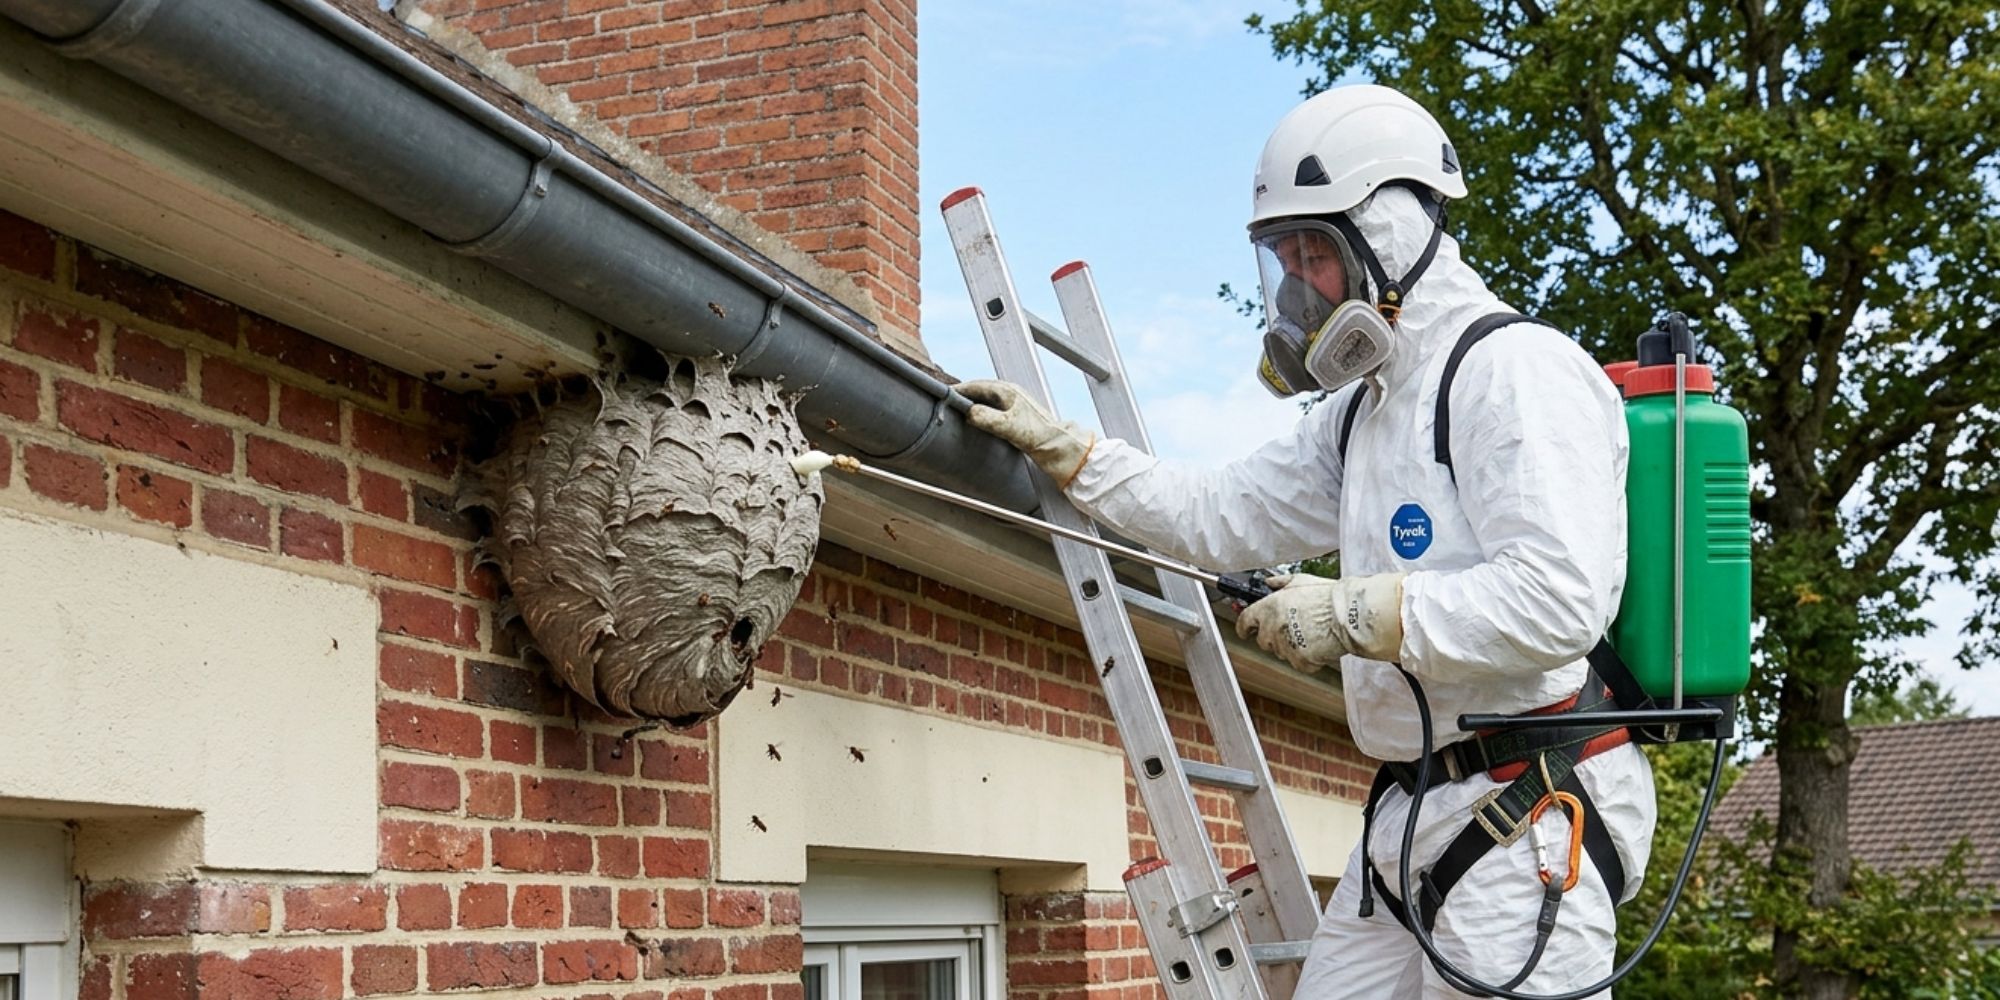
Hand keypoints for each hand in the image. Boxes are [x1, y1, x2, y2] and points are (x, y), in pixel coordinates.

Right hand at [958, 380, 1096, 486]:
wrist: (1057, 446)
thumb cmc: (1037, 435)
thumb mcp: (1007, 427)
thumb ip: (986, 418)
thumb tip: (968, 412)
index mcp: (1007, 390)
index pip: (976, 385)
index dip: (959, 390)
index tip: (943, 395)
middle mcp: (1009, 393)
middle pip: (979, 391)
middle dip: (963, 396)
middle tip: (946, 404)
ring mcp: (1012, 403)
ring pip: (985, 400)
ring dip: (971, 405)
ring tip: (957, 413)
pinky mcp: (1014, 415)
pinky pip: (991, 410)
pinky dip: (980, 413)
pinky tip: (975, 423)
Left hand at [1235, 572, 1404, 669]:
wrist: (1348, 614)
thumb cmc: (1327, 597)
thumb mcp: (1300, 580)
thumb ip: (1280, 582)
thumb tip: (1268, 582)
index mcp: (1269, 607)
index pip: (1245, 622)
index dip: (1245, 627)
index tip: (1246, 631)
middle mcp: (1273, 627)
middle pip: (1263, 640)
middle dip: (1273, 636)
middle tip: (1292, 629)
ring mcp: (1286, 646)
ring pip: (1281, 652)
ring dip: (1292, 646)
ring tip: (1312, 633)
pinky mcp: (1300, 661)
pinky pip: (1299, 663)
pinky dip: (1308, 658)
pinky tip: (1319, 645)